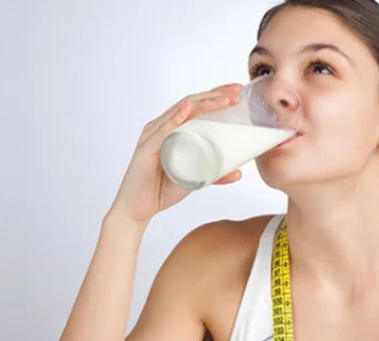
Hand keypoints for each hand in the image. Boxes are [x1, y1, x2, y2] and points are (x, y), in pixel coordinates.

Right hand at [109, 84, 243, 224]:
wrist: (139, 210)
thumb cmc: (162, 189)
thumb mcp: (196, 179)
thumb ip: (216, 175)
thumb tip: (239, 173)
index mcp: (172, 129)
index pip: (196, 106)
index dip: (216, 95)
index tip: (238, 92)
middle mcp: (161, 127)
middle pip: (191, 103)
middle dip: (215, 94)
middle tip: (237, 91)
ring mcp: (153, 136)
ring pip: (180, 112)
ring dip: (204, 103)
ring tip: (224, 99)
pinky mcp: (146, 149)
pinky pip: (162, 130)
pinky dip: (176, 118)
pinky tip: (188, 109)